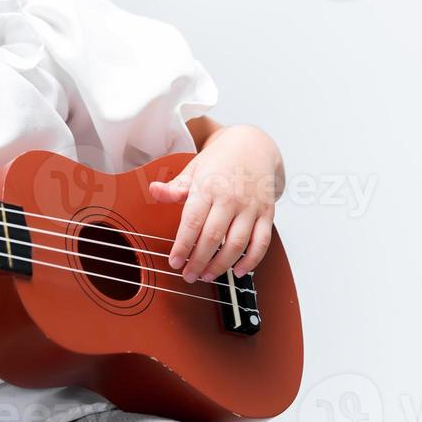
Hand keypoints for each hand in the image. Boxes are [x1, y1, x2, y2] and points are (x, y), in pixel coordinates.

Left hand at [149, 125, 280, 283]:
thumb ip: (175, 187)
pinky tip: (238, 271)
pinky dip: (251, 261)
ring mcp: (250, 206)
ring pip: (237, 244)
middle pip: (213, 237)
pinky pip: (261, 242)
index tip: (174, 262)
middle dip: (199, 262)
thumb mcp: (193, 169)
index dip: (182, 246)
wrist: (253, 145)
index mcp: (208, 186)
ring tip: (208, 276)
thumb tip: (154, 191)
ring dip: (221, 265)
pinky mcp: (267, 213)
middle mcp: (231, 197)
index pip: (192, 222)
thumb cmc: (219, 161)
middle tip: (189, 276)